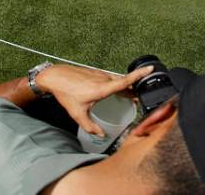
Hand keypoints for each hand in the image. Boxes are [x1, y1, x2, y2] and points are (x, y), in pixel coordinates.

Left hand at [36, 64, 152, 135]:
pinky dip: (114, 83)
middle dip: (133, 88)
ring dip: (124, 86)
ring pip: (116, 79)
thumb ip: (90, 126)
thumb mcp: (78, 114)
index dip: (139, 75)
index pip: (125, 81)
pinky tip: (111, 90)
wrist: (55, 77)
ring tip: (128, 94)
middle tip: (139, 96)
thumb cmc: (66, 93)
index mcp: (102, 88)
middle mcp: (103, 78)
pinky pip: (109, 77)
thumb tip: (100, 134)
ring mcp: (99, 74)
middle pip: (124, 82)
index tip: (150, 69)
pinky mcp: (94, 72)